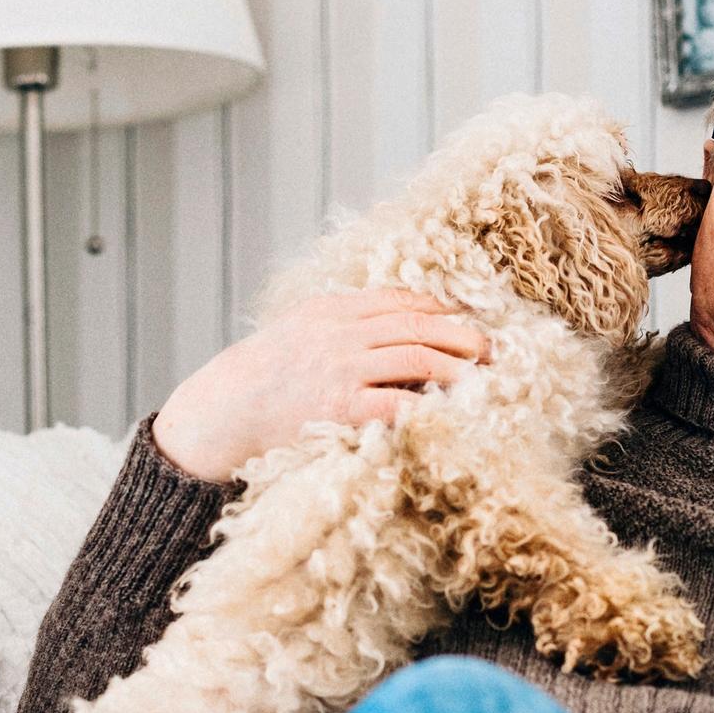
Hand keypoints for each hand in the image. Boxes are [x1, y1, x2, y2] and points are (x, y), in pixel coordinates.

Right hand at [150, 290, 491, 481]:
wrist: (223, 413)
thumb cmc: (264, 380)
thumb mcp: (299, 334)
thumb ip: (342, 327)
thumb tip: (391, 330)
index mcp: (332, 309)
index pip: (401, 299)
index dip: (441, 307)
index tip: (467, 318)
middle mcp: (341, 331)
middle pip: (419, 322)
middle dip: (462, 334)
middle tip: (490, 348)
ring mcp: (342, 368)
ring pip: (418, 355)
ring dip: (457, 367)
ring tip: (481, 377)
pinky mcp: (342, 406)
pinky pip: (400, 401)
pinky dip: (431, 404)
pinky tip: (450, 411)